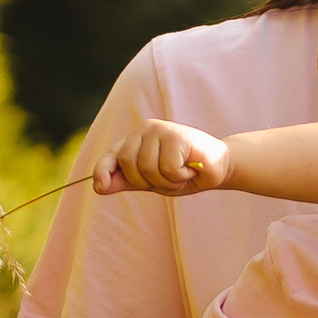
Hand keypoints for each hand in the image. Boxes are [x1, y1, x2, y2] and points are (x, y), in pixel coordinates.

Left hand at [96, 119, 230, 195]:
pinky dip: (181, 176)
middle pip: (129, 164)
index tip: (101, 187)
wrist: (219, 168)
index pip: (110, 156)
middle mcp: (144, 131)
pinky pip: (168, 167)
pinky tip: (191, 168)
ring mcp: (160, 130)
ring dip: (168, 181)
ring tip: (182, 173)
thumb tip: (98, 187)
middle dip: (149, 182)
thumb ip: (125, 181)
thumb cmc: (184, 174)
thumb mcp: (151, 182)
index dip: (103, 171)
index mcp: (135, 142)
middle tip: (169, 179)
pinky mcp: (176, 135)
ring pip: (148, 167)